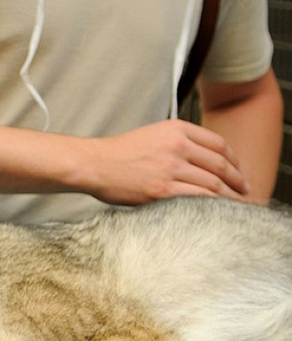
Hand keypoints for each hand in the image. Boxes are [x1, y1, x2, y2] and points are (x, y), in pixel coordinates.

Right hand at [82, 119, 250, 204]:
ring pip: (213, 183)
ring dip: (230, 195)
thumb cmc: (118, 153)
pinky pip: (198, 198)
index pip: (218, 144)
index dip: (234, 159)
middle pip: (220, 164)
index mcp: (176, 129)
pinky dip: (214, 205)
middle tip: (246, 189)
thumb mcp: (151, 135)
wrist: (93, 164)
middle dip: (238, 179)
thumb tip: (200, 159)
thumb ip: (177, 141)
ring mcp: (171, 168)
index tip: (239, 170)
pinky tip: (219, 210)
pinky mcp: (163, 190)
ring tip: (237, 204)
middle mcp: (177, 146)